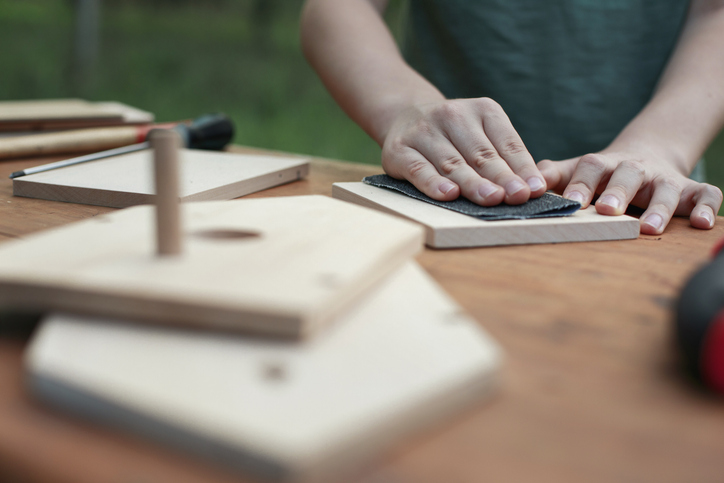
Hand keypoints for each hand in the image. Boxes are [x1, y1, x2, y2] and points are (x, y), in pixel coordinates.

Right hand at [380, 98, 547, 205]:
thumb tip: (532, 188)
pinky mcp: (400, 150)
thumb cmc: (454, 135)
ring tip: (491, 199)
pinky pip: (419, 169)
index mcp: (482, 110)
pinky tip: (448, 194)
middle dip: (502, 177)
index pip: (507, 143)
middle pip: (481, 154)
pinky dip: (433, 183)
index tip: (535, 189)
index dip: (522, 167)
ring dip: (473, 183)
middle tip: (517, 196)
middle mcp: (452, 115)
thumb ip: (504, 158)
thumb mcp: (482, 134)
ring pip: (453, 163)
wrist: (404, 116)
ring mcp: (424, 131)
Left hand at [538, 147, 722, 234]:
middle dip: (618, 192)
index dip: (580, 184)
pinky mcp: (691, 189)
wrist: (645, 153)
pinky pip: (705, 194)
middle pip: (628, 174)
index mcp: (602, 165)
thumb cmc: (601, 172)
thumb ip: (553, 176)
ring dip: (659, 207)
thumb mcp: (576, 171)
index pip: (590, 168)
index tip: (571, 201)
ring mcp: (664, 178)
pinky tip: (702, 224)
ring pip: (667, 188)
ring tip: (649, 228)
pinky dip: (707, 207)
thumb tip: (524, 187)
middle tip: (608, 211)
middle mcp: (634, 169)